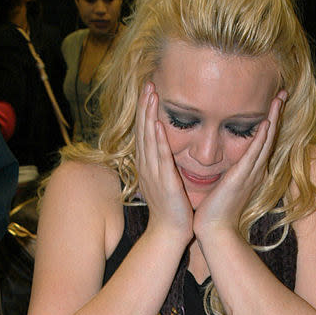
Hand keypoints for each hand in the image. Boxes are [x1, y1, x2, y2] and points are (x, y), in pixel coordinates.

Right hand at [134, 82, 193, 244]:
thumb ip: (165, 164)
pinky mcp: (163, 181)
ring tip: (151, 94)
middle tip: (148, 82)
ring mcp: (153, 173)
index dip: (145, 110)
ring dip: (148, 115)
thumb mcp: (166, 181)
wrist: (170, 232)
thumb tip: (167, 150)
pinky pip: (159, 156)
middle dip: (145, 105)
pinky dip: (157, 139)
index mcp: (148, 165)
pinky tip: (156, 123)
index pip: (144, 132)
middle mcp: (147, 166)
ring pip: (148, 138)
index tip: (149, 90)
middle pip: (143, 130)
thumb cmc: (172, 209)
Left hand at [193, 90, 286, 241]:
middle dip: (276, 114)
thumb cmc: (216, 211)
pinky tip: (266, 123)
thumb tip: (228, 164)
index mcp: (251, 172)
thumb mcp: (225, 186)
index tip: (272, 104)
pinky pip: (254, 154)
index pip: (262, 142)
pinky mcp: (242, 178)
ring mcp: (251, 174)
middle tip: (283, 93)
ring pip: (265, 141)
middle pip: (269, 137)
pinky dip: (261, 139)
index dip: (269, 122)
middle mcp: (256, 171)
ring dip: (273, 119)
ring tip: (279, 100)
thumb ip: (230, 173)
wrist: (215, 230)